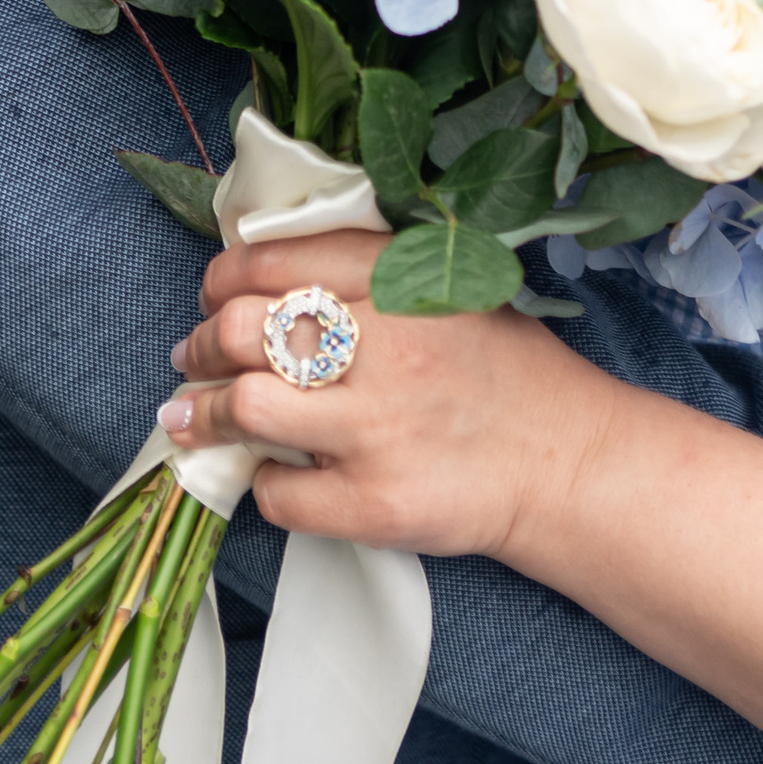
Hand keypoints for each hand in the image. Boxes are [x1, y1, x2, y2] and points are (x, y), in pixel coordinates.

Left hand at [163, 235, 602, 562]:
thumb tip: (256, 282)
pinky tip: (277, 474)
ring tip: (194, 416)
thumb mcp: (447, 289)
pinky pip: (278, 492)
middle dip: (200, 345)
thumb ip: (364, 276)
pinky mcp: (376, 502)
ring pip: (246, 406)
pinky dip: (263, 484)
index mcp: (401, 279)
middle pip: (242, 327)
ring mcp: (379, 427)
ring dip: (205, 413)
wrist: (568, 462)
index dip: (221, 280)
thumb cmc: (504, 372)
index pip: (271, 261)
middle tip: (194, 357)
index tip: (212, 297)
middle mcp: (387, 344)